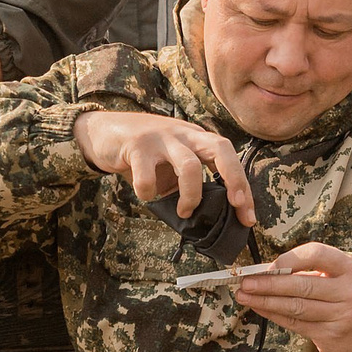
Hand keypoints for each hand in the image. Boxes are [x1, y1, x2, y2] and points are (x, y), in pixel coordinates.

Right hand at [69, 109, 257, 225]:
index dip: (242, 185)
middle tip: (236, 206)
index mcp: (196, 138)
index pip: (229, 157)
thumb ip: (188, 184)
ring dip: (191, 196)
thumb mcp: (171, 165)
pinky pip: (147, 177)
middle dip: (234, 180)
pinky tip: (145, 195)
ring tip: (184, 211)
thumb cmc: (144, 154)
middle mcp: (184, 133)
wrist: (103, 132)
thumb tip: (207, 219)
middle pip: (220, 149)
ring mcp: (161, 137)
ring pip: (189, 166)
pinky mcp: (137, 146)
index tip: (248, 215)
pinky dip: (148, 193)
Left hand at [235, 242, 351, 351]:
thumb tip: (271, 271)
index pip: (318, 254)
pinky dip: (275, 315)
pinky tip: (261, 309)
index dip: (290, 258)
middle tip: (245, 281)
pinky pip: (296, 323)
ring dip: (266, 301)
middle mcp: (349, 292)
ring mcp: (341, 316)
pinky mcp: (331, 336)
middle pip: (301, 285)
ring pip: (295, 307)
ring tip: (245, 296)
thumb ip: (315, 272)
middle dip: (268, 283)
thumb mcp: (346, 279)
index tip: (269, 266)